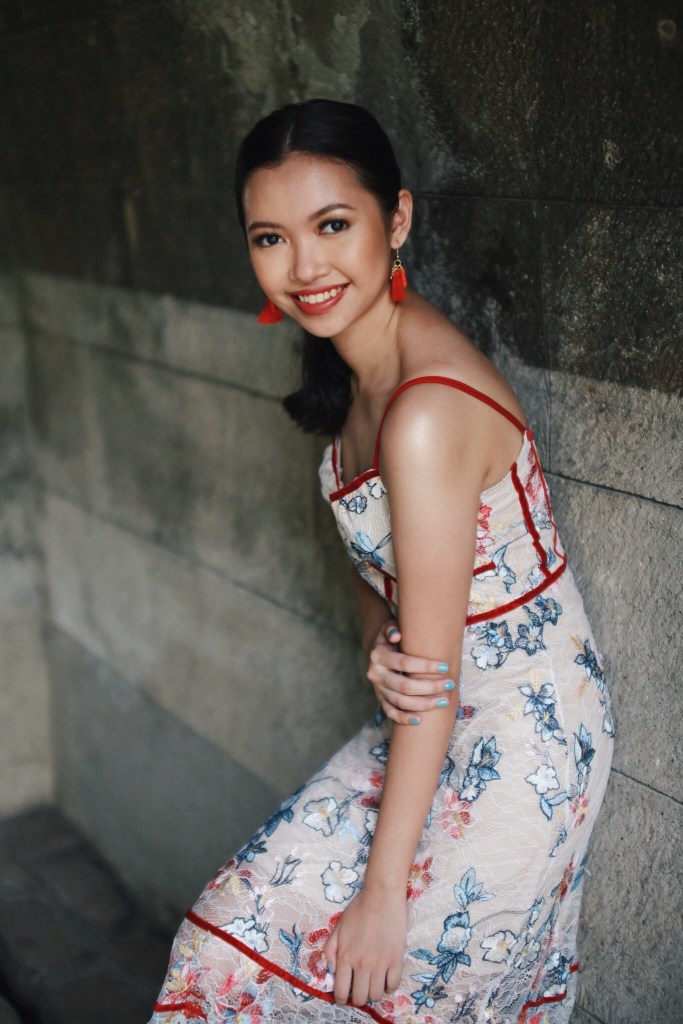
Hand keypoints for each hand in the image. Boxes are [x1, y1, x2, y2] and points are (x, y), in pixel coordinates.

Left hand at [323, 886, 406, 1006]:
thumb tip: (331, 971)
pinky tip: (386, 978)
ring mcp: (380, 964)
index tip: (344, 994)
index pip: (341, 991)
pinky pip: (393, 985)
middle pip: (360, 998)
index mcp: (346, 957)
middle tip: (360, 987)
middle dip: (358, 997)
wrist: (382, 896)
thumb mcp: (338, 927)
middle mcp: (362, 964)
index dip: (341, 998)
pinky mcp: (396, 959)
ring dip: (373, 992)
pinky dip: (389, 986)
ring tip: (373, 982)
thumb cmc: (359, 909)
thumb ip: (331, 950)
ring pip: (377, 995)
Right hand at [366, 620, 457, 724]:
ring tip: (444, 701)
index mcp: (378, 656)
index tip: (445, 666)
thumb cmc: (391, 637)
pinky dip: (404, 718)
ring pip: (400, 702)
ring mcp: (378, 689)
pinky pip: (391, 712)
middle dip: (429, 687)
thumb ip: (392, 628)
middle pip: (404, 686)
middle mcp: (375, 674)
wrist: (377, 650)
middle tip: (450, 684)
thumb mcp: (389, 627)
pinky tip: (420, 720)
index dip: (425, 666)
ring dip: (423, 704)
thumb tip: (397, 635)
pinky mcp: (380, 699)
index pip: (404, 663)